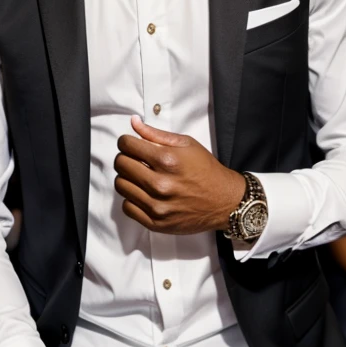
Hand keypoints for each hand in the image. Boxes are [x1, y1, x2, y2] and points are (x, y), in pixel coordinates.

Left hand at [114, 116, 245, 233]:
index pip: (127, 145)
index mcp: (168, 160)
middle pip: (120, 164)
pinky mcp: (156, 223)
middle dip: (125, 158)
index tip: (130, 144)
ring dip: (127, 178)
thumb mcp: (186, 144)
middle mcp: (160, 184)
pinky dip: (131, 199)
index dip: (126, 142)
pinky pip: (127, 207)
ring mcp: (157, 206)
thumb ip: (156, 134)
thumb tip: (133, 123)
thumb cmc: (206, 170)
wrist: (225, 201)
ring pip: (121, 186)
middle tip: (135, 160)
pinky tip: (143, 193)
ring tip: (140, 177)